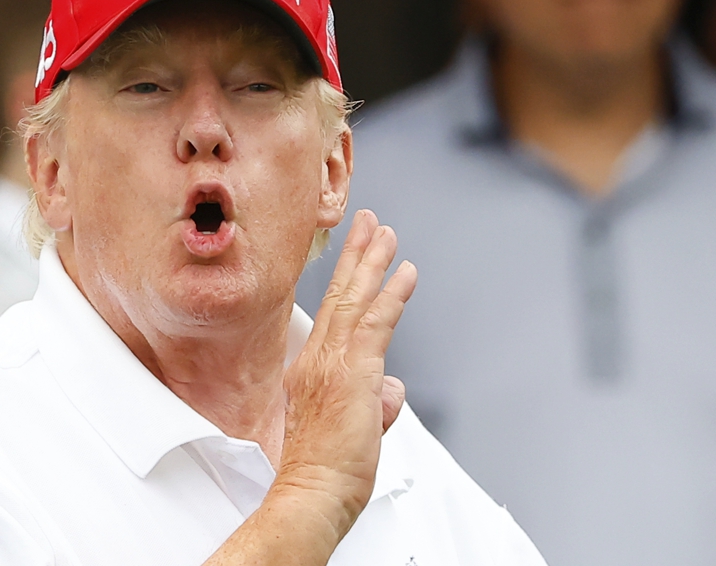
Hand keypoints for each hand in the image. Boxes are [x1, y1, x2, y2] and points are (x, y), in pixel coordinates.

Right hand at [274, 209, 416, 536]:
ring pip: (354, 299)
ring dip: (372, 262)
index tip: (353, 256)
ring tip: (384, 232)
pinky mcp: (354, 373)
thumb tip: (391, 390)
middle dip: (355, 255)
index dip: (343, 281)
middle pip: (339, 295)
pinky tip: (404, 273)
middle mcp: (318, 360)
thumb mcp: (352, 427)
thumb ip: (373, 401)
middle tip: (366, 223)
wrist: (311, 492)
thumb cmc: (323, 470)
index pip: (329, 314)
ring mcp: (333, 364)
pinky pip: (375, 322)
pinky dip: (391, 295)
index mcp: (310, 370)